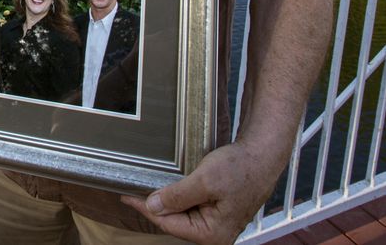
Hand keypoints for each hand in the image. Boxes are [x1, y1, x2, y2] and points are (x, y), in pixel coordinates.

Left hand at [121, 142, 272, 244]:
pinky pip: (192, 206)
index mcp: (212, 234)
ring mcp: (217, 222)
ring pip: (182, 213)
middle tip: (135, 189)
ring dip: (168, 200)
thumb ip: (177, 196)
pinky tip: (170, 185)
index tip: (127, 197)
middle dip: (157, 205)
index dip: (146, 209)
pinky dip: (180, 196)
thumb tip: (152, 207)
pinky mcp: (218, 210)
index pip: (169, 224)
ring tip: (149, 186)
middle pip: (175, 221)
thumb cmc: (240, 168)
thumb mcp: (204, 181)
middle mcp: (215, 234)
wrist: (262, 155)